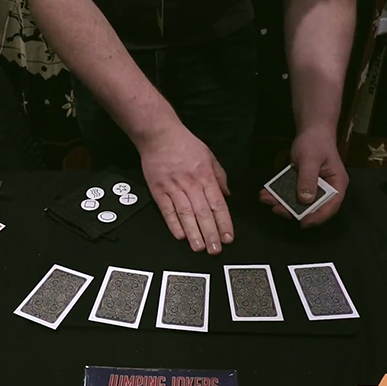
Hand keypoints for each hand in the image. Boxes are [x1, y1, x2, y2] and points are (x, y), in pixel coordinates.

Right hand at [138, 126, 232, 254]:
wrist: (159, 135)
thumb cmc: (184, 144)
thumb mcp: (209, 156)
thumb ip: (219, 176)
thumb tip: (227, 196)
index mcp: (205, 176)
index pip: (218, 204)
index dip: (224, 223)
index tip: (228, 237)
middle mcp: (191, 184)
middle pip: (203, 213)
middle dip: (210, 233)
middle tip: (215, 250)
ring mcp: (173, 188)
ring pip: (186, 214)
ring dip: (193, 233)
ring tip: (199, 247)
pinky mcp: (158, 190)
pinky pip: (167, 210)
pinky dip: (173, 224)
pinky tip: (180, 236)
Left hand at [260, 129, 348, 227]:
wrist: (311, 130)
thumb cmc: (315, 142)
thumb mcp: (310, 160)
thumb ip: (307, 179)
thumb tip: (305, 199)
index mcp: (337, 184)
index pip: (330, 207)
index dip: (317, 217)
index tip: (302, 223)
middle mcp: (328, 189)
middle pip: (312, 207)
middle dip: (292, 210)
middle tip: (276, 209)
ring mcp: (315, 188)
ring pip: (299, 202)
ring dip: (282, 203)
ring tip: (266, 199)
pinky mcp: (304, 185)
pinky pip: (292, 193)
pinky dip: (280, 194)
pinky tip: (266, 193)